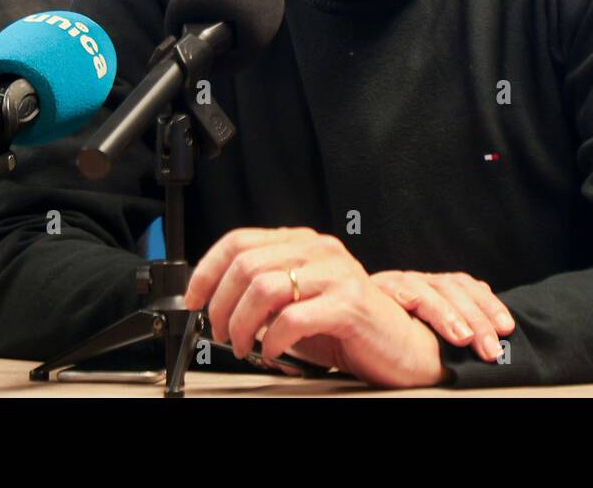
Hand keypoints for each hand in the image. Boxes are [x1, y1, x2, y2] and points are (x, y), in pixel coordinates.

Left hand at [183, 227, 448, 388]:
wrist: (399, 348)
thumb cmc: (347, 328)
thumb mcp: (298, 302)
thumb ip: (265, 292)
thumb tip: (214, 302)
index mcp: (304, 243)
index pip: (240, 240)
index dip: (207, 270)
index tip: (193, 298)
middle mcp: (320, 250)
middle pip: (246, 264)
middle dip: (221, 305)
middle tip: (221, 333)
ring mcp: (336, 273)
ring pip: (263, 288)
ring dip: (242, 324)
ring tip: (244, 346)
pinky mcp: (348, 303)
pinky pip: (292, 318)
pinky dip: (272, 340)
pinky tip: (272, 352)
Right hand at [371, 270, 514, 361]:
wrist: (336, 323)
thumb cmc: (381, 335)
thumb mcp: (421, 332)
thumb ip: (446, 331)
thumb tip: (485, 343)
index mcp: (433, 289)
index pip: (468, 288)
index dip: (489, 305)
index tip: (507, 328)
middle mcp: (419, 281)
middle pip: (456, 289)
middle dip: (479, 318)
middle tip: (492, 348)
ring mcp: (398, 282)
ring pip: (433, 290)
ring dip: (452, 315)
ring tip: (466, 338)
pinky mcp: (376, 287)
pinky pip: (400, 290)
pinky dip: (415, 300)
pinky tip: (425, 313)